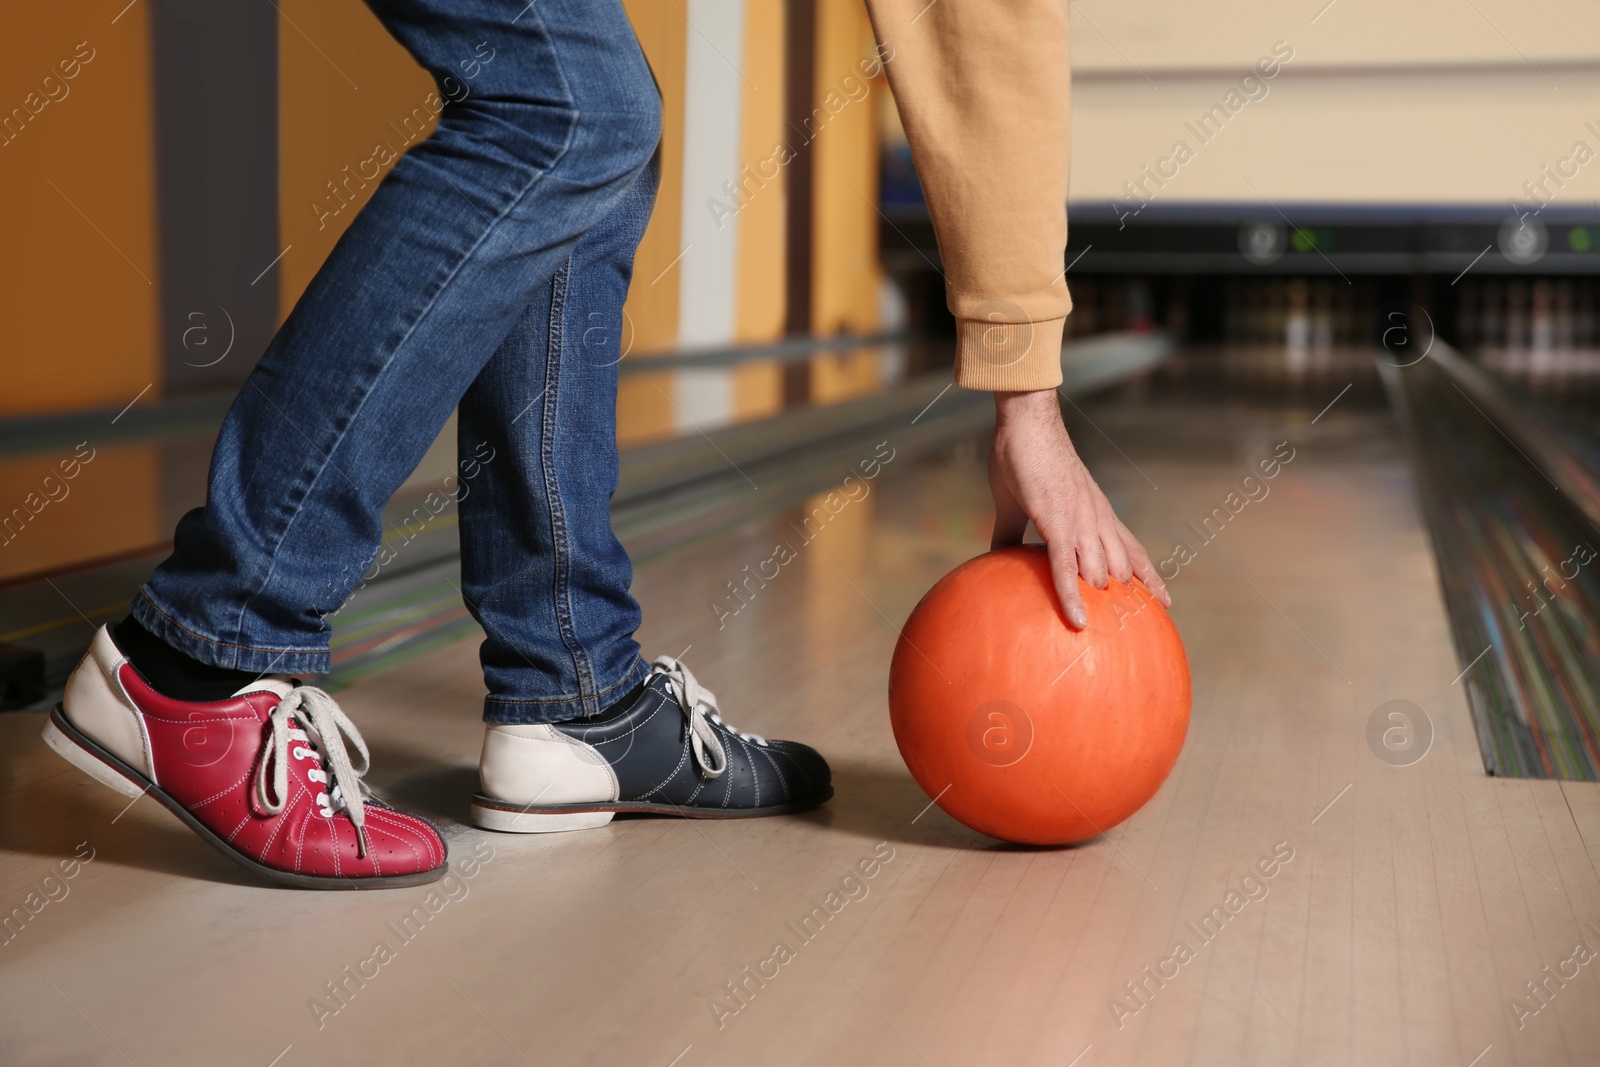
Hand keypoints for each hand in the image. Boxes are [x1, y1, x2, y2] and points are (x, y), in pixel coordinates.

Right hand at [988, 389, 1170, 629]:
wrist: (1026, 422)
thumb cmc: (1023, 455)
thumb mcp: (1021, 501)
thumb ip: (1013, 532)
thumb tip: (997, 556)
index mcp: (1096, 513)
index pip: (1134, 550)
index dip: (1151, 577)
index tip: (1166, 602)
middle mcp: (1097, 520)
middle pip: (1127, 568)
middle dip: (1133, 601)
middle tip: (1137, 631)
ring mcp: (1081, 523)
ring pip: (1103, 573)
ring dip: (1105, 604)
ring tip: (1108, 637)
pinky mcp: (1058, 522)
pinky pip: (1066, 567)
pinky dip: (1072, 596)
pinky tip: (1078, 620)